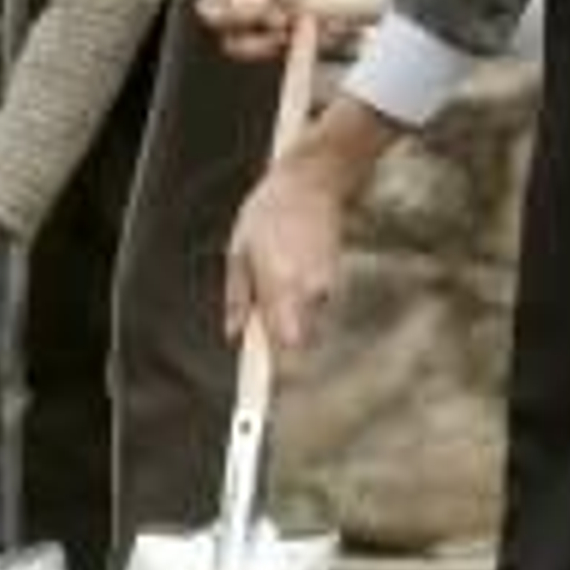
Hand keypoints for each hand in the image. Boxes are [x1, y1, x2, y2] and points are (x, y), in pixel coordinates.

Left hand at [225, 97, 399, 351]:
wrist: (311, 182)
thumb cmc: (267, 214)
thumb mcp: (238, 251)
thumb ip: (237, 297)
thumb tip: (234, 335)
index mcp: (281, 284)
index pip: (285, 344)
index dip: (275, 369)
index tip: (262, 387)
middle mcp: (309, 290)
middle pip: (298, 341)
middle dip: (278, 342)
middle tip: (256, 321)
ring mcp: (326, 286)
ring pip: (307, 324)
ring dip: (289, 317)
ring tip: (271, 278)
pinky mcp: (335, 281)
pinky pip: (315, 306)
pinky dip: (300, 302)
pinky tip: (287, 270)